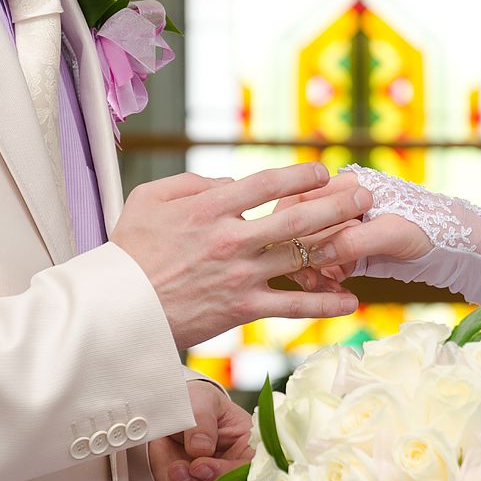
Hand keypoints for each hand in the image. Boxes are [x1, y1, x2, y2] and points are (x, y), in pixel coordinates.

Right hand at [111, 163, 373, 349]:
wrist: (117, 309)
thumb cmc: (129, 252)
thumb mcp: (148, 199)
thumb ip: (192, 183)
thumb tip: (230, 184)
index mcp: (210, 208)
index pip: (266, 183)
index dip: (299, 175)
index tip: (321, 171)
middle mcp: (232, 239)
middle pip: (296, 216)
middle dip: (336, 203)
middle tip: (363, 195)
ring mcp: (241, 275)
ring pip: (301, 257)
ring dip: (338, 244)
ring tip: (364, 234)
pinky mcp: (243, 308)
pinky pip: (291, 305)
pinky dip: (323, 304)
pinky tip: (349, 301)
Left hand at [149, 380, 252, 480]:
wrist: (170, 417)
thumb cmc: (193, 405)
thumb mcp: (200, 402)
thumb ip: (202, 420)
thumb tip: (201, 446)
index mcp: (250, 449)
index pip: (247, 474)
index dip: (222, 475)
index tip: (198, 465)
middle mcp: (236, 476)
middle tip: (180, 468)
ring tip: (175, 472)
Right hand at [273, 169, 430, 290]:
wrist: (458, 247)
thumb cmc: (429, 228)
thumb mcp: (392, 233)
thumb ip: (353, 241)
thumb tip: (316, 256)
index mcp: (349, 185)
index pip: (301, 199)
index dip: (290, 227)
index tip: (290, 255)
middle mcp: (342, 203)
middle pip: (303, 227)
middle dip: (303, 255)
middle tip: (310, 282)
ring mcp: (347, 228)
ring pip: (314, 249)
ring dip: (314, 271)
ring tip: (325, 290)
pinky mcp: (353, 250)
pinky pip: (329, 264)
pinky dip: (328, 279)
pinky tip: (334, 293)